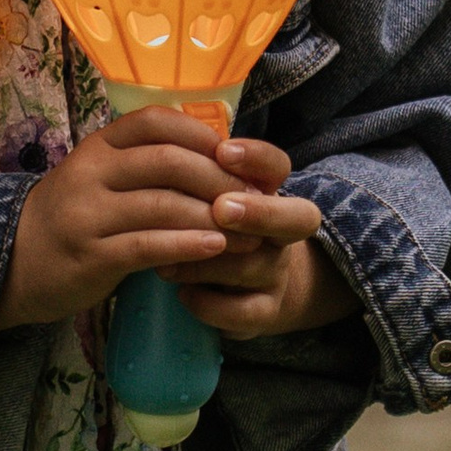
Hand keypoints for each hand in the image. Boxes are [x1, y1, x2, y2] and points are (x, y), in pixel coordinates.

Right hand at [0, 107, 234, 329]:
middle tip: (255, 201)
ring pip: (163, 205)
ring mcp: (88, 212)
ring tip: (249, 234)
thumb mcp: (103, 176)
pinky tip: (215, 248)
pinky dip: (188, 245)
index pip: (156, 121)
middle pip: (168, 161)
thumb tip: (219, 155)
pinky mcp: (92, 254)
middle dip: (220, 181)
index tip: (237, 158)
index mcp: (99, 144)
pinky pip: (148, 246)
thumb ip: (146, 164)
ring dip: (214, 219)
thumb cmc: (77, 214)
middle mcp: (91, 170)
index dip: (203, 135)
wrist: (18, 257)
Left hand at [155, 134, 358, 339]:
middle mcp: (281, 233)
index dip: (257, 157)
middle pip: (298, 218)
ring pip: (254, 264)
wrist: (244, 289)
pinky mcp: (264, 312)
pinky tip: (182, 294)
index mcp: (265, 193)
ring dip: (207, 261)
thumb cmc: (211, 227)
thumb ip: (190, 170)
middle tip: (221, 208)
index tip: (223, 151)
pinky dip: (209, 303)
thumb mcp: (205, 195)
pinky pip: (243, 312)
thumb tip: (153, 139)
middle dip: (259, 212)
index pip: (278, 166)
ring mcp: (276, 274)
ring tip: (164, 260)